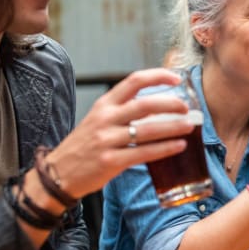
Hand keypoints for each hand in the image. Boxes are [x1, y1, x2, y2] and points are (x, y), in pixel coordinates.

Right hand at [45, 68, 195, 198]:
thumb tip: (160, 108)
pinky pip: (143, 153)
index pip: (134, 81)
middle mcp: (105, 119)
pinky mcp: (110, 162)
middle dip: (171, 104)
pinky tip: (179, 146)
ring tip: (190, 126)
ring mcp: (107, 140)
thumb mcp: (99, 120)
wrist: (59, 173)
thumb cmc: (85, 146)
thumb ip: (123, 112)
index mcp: (104, 104)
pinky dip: (164, 149)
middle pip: (145, 105)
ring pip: (148, 130)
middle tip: (187, 108)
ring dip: (173, 127)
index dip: (158, 77)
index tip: (177, 79)